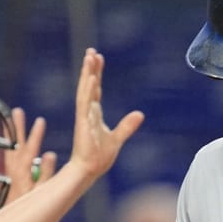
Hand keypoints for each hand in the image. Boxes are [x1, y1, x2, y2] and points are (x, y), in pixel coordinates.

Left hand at [2, 107, 56, 202]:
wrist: (14, 218)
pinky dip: (10, 142)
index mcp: (23, 173)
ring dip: (12, 132)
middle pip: (16, 144)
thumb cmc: (30, 206)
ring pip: (11, 147)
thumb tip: (50, 154)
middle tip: (17, 111)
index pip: (29, 150)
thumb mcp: (42, 191)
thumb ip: (47, 173)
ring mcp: (11, 171)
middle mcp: (15, 170)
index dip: (35, 135)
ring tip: (12, 117)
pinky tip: (12, 137)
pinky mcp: (11, 174)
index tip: (40, 121)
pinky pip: (9, 153)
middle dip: (18, 127)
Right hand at [66, 48, 144, 179]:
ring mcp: (84, 116)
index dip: (96, 73)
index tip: (97, 58)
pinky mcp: (83, 123)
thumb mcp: (117, 138)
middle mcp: (87, 112)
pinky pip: (85, 104)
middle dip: (90, 68)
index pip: (95, 89)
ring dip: (88, 73)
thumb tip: (140, 114)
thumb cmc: (99, 157)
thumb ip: (127, 125)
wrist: (89, 171)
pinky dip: (88, 90)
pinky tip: (91, 78)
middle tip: (91, 51)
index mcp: (94, 113)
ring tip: (89, 57)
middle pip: (89, 85)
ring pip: (85, 90)